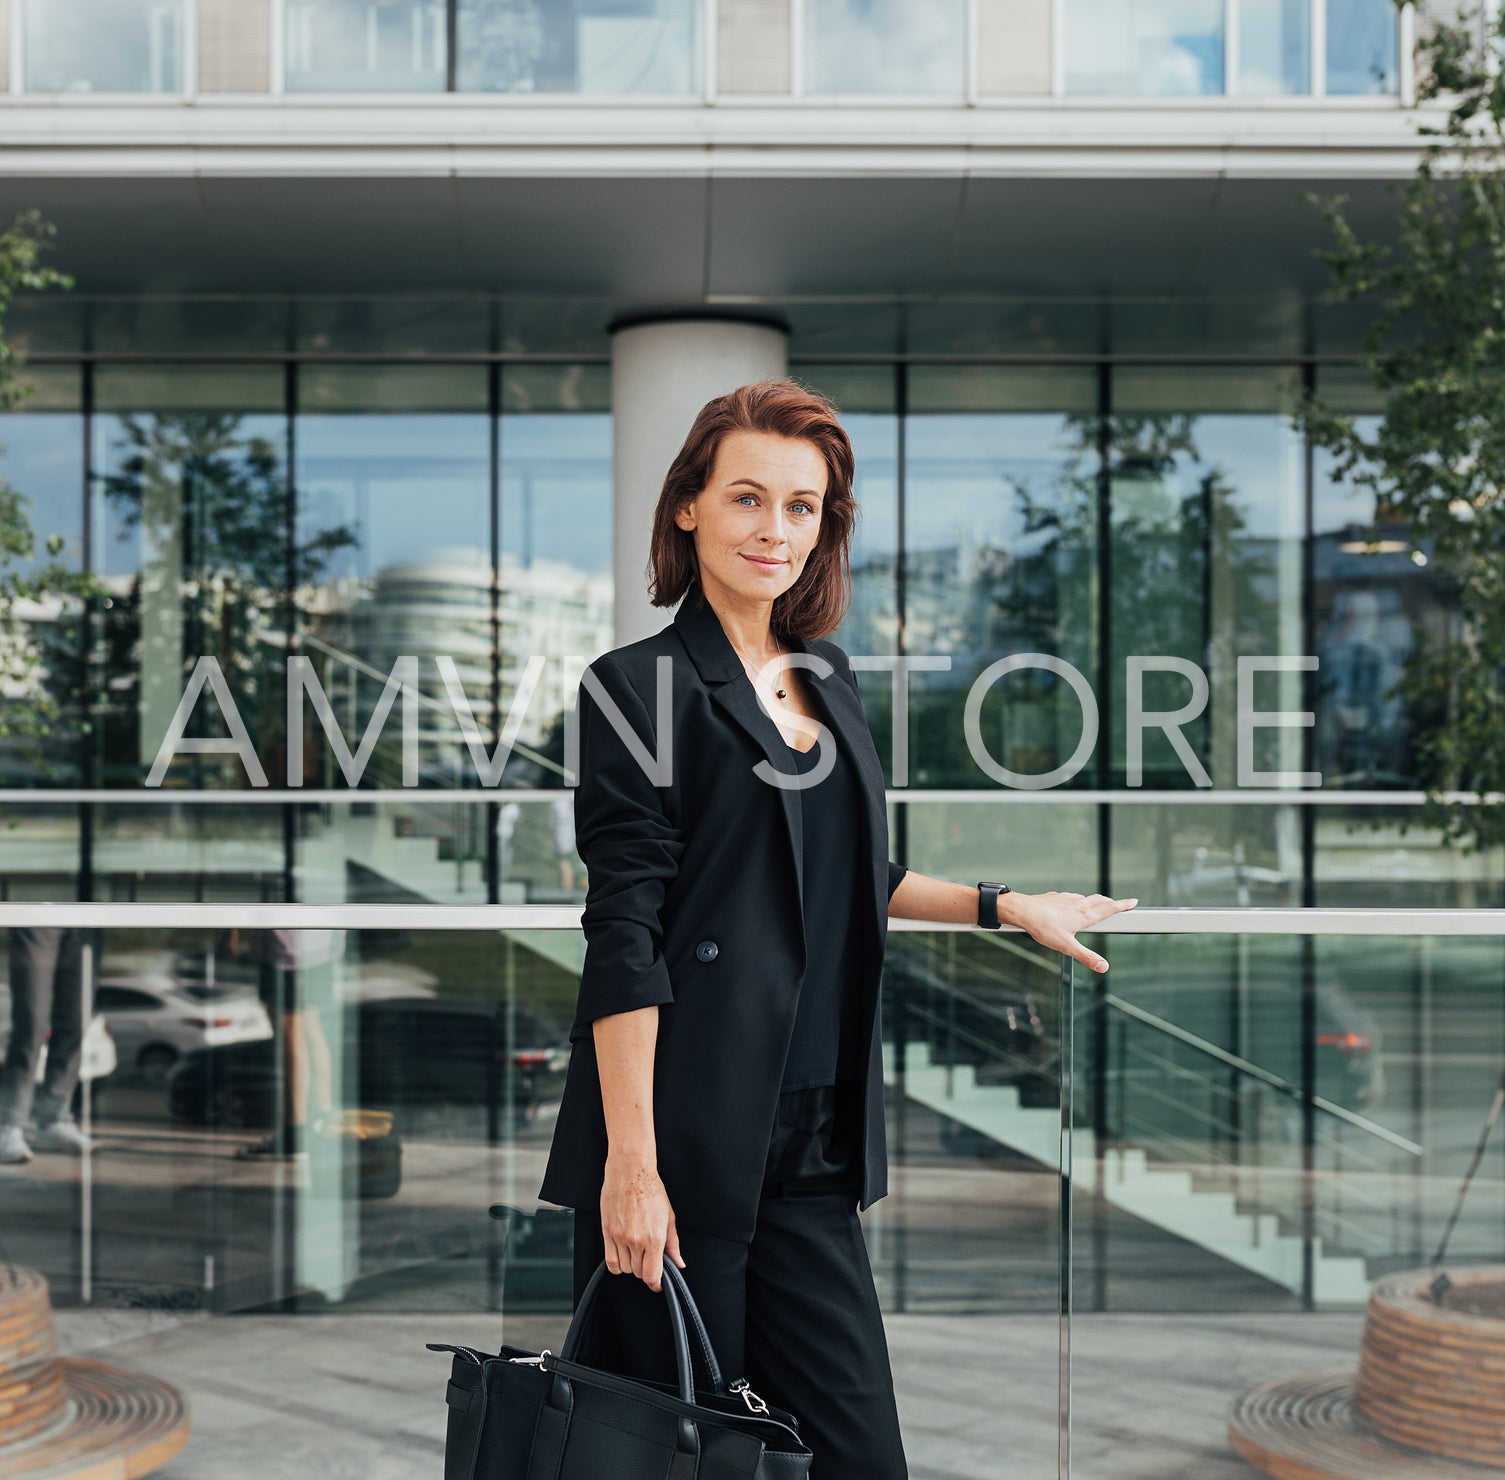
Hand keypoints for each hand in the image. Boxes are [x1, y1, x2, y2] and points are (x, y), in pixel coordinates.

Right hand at [599, 1153, 685, 1291]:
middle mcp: (636, 1240)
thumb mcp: (669, 1217)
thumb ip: (673, 1244)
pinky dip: (617, 1264)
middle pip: (638, 1273)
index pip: (652, 1276)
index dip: (655, 1284)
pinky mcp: (607, 1232)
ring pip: (624, 1269)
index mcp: (654, 1238)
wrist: (631, 1172)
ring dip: (631, 1265)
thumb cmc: (651, 1189)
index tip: (657, 1283)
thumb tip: (679, 1263)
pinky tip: (622, 1255)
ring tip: (635, 1251)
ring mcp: (620, 1237)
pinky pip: (610, 1261)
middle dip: (644, 1269)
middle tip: (648, 1257)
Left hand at [1007, 891, 1137, 973]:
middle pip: (1100, 901)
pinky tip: (1072, 903)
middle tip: (1119, 904)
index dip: (1123, 905)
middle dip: (1111, 902)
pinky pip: (1071, 897)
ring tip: (1098, 904)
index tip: (1134, 901)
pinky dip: (1077, 900)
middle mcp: (1078, 904)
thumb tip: (1103, 967)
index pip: (1109, 908)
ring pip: (1085, 898)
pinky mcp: (1055, 897)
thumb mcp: (1067, 946)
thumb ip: (1086, 956)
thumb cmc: (1043, 927)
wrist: (1023, 911)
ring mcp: (1066, 899)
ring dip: (1095, 900)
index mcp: (1084, 915)